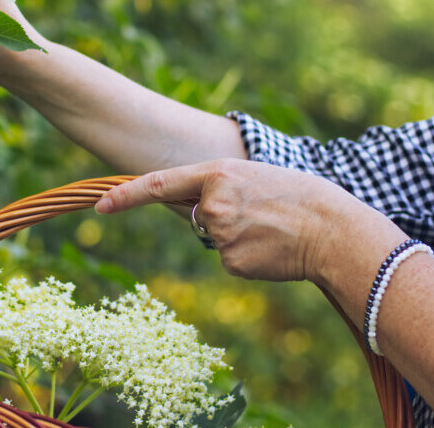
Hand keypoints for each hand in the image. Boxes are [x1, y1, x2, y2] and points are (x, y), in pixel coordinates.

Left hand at [95, 159, 398, 282]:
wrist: (334, 230)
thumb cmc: (298, 198)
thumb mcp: (253, 177)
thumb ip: (218, 187)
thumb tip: (196, 211)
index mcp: (217, 172)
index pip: (157, 184)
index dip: (125, 196)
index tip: (100, 206)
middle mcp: (212, 202)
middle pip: (194, 216)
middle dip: (217, 217)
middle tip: (259, 213)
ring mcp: (220, 233)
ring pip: (213, 240)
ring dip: (236, 238)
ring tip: (271, 229)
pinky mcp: (231, 261)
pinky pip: (228, 261)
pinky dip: (247, 258)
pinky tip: (272, 249)